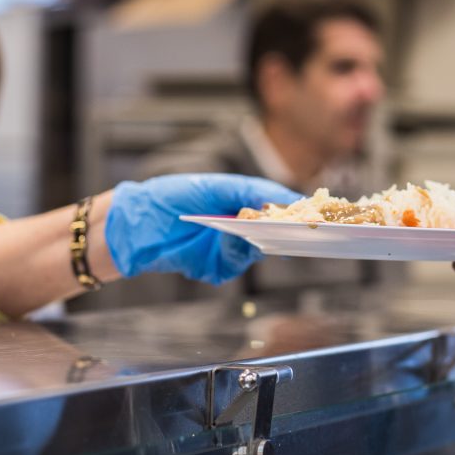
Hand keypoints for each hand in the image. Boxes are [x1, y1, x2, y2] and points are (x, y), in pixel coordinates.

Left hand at [105, 174, 300, 284]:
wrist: (137, 225)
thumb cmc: (174, 196)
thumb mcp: (213, 187)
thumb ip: (248, 191)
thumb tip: (280, 199)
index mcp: (243, 201)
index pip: (278, 204)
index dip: (298, 209)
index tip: (317, 211)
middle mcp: (242, 225)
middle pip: (276, 231)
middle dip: (289, 230)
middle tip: (304, 229)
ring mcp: (230, 247)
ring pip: (258, 249)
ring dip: (257, 240)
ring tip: (255, 231)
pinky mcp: (217, 267)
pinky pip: (236, 265)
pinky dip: (234, 254)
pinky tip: (226, 243)